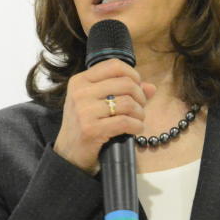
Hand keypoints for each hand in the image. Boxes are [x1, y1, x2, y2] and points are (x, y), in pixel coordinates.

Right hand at [54, 58, 156, 173]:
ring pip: (128, 103)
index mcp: (80, 81)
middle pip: (125, 83)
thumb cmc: (86, 125)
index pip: (114, 65)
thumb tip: (150, 87)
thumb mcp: (97, 103)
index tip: (137, 87)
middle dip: (140, 96)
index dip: (133, 74)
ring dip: (140, 113)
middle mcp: (80, 93)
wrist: (68, 154)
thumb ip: (123, 91)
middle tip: (140, 107)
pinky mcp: (91, 129)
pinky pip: (125, 122)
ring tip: (138, 119)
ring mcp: (84, 111)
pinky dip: (137, 126)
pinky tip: (136, 129)